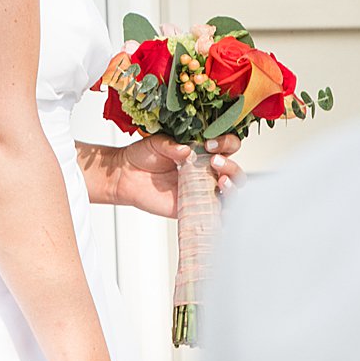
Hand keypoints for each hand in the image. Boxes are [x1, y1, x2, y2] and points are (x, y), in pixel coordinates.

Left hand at [108, 132, 242, 216]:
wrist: (125, 176)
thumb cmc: (142, 156)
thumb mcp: (156, 144)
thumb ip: (171, 145)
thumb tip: (186, 150)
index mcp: (202, 152)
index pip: (227, 146)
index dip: (225, 144)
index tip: (210, 144)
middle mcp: (206, 171)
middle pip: (234, 171)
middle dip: (230, 167)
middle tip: (214, 163)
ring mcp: (202, 190)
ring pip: (230, 193)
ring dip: (232, 188)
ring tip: (221, 183)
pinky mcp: (194, 208)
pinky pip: (214, 215)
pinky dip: (223, 216)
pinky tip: (223, 212)